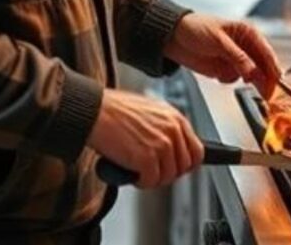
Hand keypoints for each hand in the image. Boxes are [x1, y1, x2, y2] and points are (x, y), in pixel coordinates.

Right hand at [87, 89, 203, 188]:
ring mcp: (162, 144)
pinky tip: (130, 173)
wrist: (94, 110)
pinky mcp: (147, 158)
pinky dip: (140, 182)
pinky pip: (151, 181)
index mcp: (174, 118)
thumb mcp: (149, 110)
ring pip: (168, 176)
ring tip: (138, 171)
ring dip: (152, 178)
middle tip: (152, 172)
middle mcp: (172, 130)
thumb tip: (169, 147)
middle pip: (184, 166)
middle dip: (167, 173)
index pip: (196, 150)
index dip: (185, 164)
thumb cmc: (113, 109)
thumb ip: (164, 127)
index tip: (175, 168)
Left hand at [164, 13, 281, 97]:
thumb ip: (238, 58)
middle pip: (262, 67)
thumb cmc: (196, 28)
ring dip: (245, 80)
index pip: (266, 53)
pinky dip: (228, 80)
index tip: (275, 83)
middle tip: (265, 93)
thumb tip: (254, 73)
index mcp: (248, 33)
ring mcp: (236, 59)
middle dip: (263, 80)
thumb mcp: (219, 41)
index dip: (273, 69)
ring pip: (250, 75)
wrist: (173, 37)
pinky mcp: (225, 69)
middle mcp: (245, 47)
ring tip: (234, 79)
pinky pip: (234, 80)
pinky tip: (217, 75)